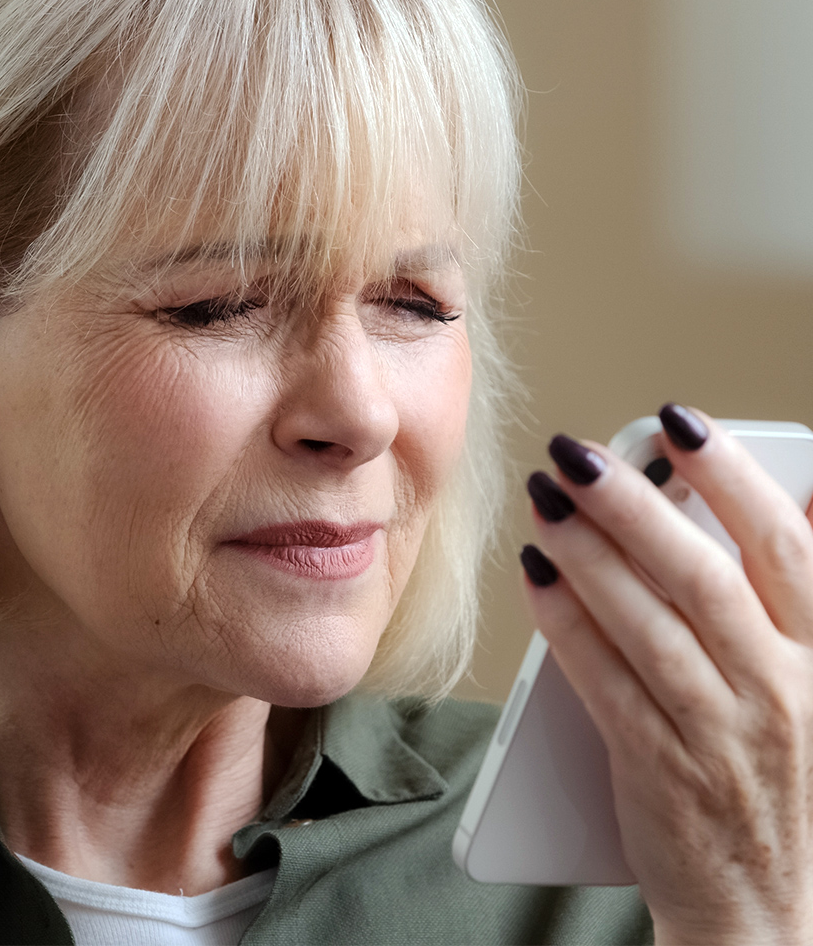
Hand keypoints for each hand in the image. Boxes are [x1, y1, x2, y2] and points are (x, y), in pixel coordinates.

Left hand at [521, 405, 812, 945]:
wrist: (768, 911)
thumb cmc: (781, 779)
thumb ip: (798, 602)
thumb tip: (796, 500)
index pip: (785, 545)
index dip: (732, 475)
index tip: (678, 424)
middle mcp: (782, 689)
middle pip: (703, 574)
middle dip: (635, 504)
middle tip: (577, 453)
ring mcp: (720, 732)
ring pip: (647, 622)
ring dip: (588, 553)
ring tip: (544, 500)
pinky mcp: (660, 768)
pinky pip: (604, 679)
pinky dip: (566, 623)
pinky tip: (535, 577)